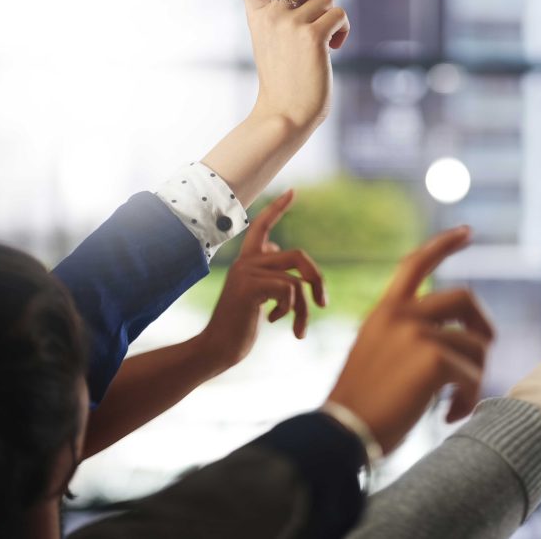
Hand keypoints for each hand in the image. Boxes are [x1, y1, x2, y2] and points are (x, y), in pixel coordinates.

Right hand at [197, 189, 326, 370]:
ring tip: (300, 329)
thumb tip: (276, 248)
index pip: (262, 226)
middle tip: (323, 304)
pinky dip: (291, 310)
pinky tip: (274, 321)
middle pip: (299, 256)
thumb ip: (266, 270)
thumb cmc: (239, 325)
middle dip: (317, 280)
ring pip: (297, 280)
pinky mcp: (249, 287)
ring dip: (305, 308)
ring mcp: (246, 272)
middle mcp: (246, 262)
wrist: (217, 348)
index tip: (293, 191)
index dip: (277, 209)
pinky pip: (289, 290)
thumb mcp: (256, 294)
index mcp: (248, 261)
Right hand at [232, 0, 349, 128]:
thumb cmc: (290, 80)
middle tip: (320, 15)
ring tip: (325, 46)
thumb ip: (298, 4)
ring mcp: (289, 23)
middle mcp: (270, 14)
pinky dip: (343, 31)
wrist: (286, 114)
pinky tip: (333, 51)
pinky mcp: (311, 35)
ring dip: (334, 19)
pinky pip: (339, 14)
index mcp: (257, 15)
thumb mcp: (287, 38)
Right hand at [327, 226, 494, 453]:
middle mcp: (401, 315)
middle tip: (484, 354)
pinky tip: (449, 414)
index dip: (443, 244)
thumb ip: (407, 337)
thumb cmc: (360, 407)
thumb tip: (456, 340)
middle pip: (465, 298)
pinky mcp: (433, 359)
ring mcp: (417, 334)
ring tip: (453, 403)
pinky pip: (473, 374)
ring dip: (473, 377)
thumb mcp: (375, 355)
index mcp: (384, 312)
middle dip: (483, 326)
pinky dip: (468, 398)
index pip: (415, 264)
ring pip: (475, 345)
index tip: (466, 232)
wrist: (341, 434)